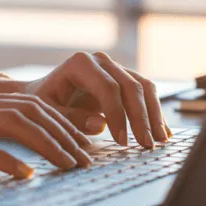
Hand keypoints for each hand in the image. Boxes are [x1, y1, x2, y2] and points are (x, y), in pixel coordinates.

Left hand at [0, 52, 170, 147]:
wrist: (43, 93)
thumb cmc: (43, 104)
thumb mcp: (48, 114)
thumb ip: (71, 119)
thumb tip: (101, 124)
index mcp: (81, 63)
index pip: (108, 88)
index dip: (118, 115)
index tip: (122, 142)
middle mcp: (102, 60)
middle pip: (131, 87)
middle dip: (141, 118)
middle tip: (147, 145)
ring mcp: (116, 67)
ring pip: (144, 87)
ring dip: (154, 115)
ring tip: (160, 141)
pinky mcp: (125, 78)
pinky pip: (146, 92)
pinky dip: (155, 112)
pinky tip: (163, 132)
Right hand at [0, 93, 92, 177]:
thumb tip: (16, 154)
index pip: (33, 105)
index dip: (65, 122)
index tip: (87, 143)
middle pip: (33, 111)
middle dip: (67, 134)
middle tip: (89, 158)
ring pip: (15, 124)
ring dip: (48, 145)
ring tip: (70, 165)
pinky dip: (7, 161)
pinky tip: (25, 176)